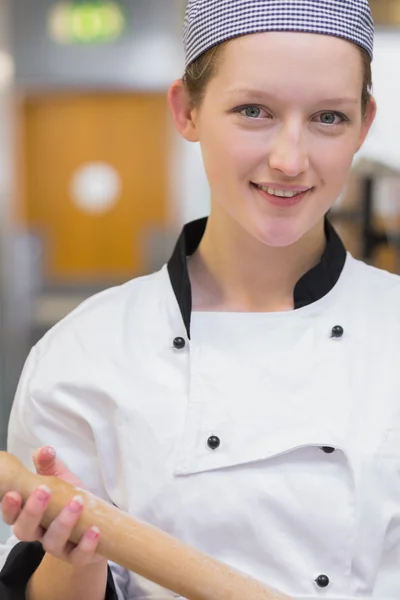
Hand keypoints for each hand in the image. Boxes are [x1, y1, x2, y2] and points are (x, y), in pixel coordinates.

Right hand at [1, 446, 104, 567]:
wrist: (96, 522)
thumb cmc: (70, 499)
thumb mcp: (60, 478)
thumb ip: (48, 465)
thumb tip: (45, 450)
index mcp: (30, 515)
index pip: (12, 514)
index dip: (9, 507)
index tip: (13, 493)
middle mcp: (39, 534)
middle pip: (25, 531)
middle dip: (32, 511)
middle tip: (44, 490)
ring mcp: (57, 548)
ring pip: (52, 542)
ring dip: (63, 522)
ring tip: (76, 502)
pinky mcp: (77, 557)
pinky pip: (78, 556)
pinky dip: (86, 544)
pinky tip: (94, 529)